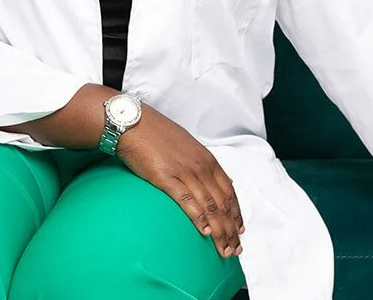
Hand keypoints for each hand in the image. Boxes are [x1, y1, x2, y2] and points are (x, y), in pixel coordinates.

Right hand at [115, 106, 243, 257]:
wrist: (133, 123)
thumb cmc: (157, 134)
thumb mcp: (187, 145)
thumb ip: (202, 163)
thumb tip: (216, 178)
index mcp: (207, 160)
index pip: (229, 191)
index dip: (236, 213)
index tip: (240, 231)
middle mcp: (200, 167)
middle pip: (222, 203)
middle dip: (231, 229)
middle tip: (235, 250)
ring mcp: (184, 172)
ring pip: (209, 206)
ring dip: (219, 231)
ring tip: (223, 249)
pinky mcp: (166, 178)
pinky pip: (187, 201)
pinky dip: (198, 218)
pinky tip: (204, 232)